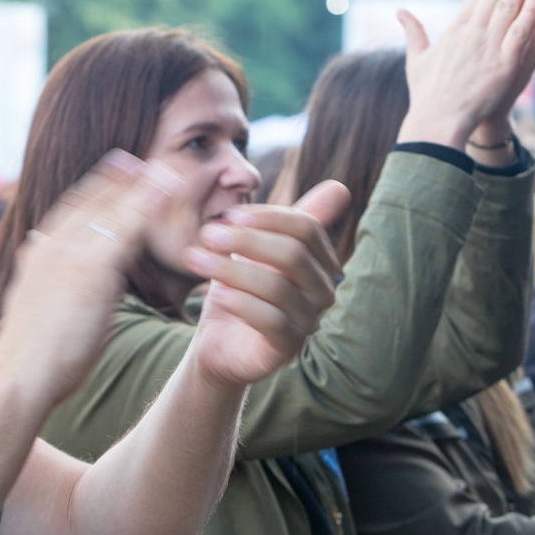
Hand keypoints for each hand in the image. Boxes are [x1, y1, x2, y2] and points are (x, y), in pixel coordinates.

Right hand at [0, 151, 178, 401]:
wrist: (19, 378)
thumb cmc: (31, 357)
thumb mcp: (34, 303)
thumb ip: (44, 275)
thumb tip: (45, 256)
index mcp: (38, 253)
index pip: (72, 209)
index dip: (97, 188)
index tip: (119, 172)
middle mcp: (51, 244)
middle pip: (93, 201)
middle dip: (121, 179)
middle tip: (146, 159)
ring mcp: (68, 253)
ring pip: (113, 208)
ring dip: (142, 185)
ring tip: (169, 167)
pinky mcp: (90, 268)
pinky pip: (126, 227)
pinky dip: (149, 204)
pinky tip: (171, 190)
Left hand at [182, 180, 348, 385]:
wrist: (220, 341)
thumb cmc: (241, 289)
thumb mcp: (258, 250)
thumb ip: (287, 221)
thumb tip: (339, 187)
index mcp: (320, 262)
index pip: (306, 228)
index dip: (267, 216)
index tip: (228, 214)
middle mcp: (323, 292)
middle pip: (293, 254)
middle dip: (246, 240)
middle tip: (207, 234)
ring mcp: (309, 322)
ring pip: (277, 287)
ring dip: (230, 269)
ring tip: (195, 259)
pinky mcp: (287, 347)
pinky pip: (271, 321)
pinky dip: (241, 302)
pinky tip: (217, 293)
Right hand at [398, 0, 534, 147]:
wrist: (436, 119)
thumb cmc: (426, 93)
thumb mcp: (416, 59)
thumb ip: (412, 32)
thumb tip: (399, 11)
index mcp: (453, 32)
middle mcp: (471, 35)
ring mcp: (488, 48)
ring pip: (508, 8)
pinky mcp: (503, 64)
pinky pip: (520, 33)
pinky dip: (530, 13)